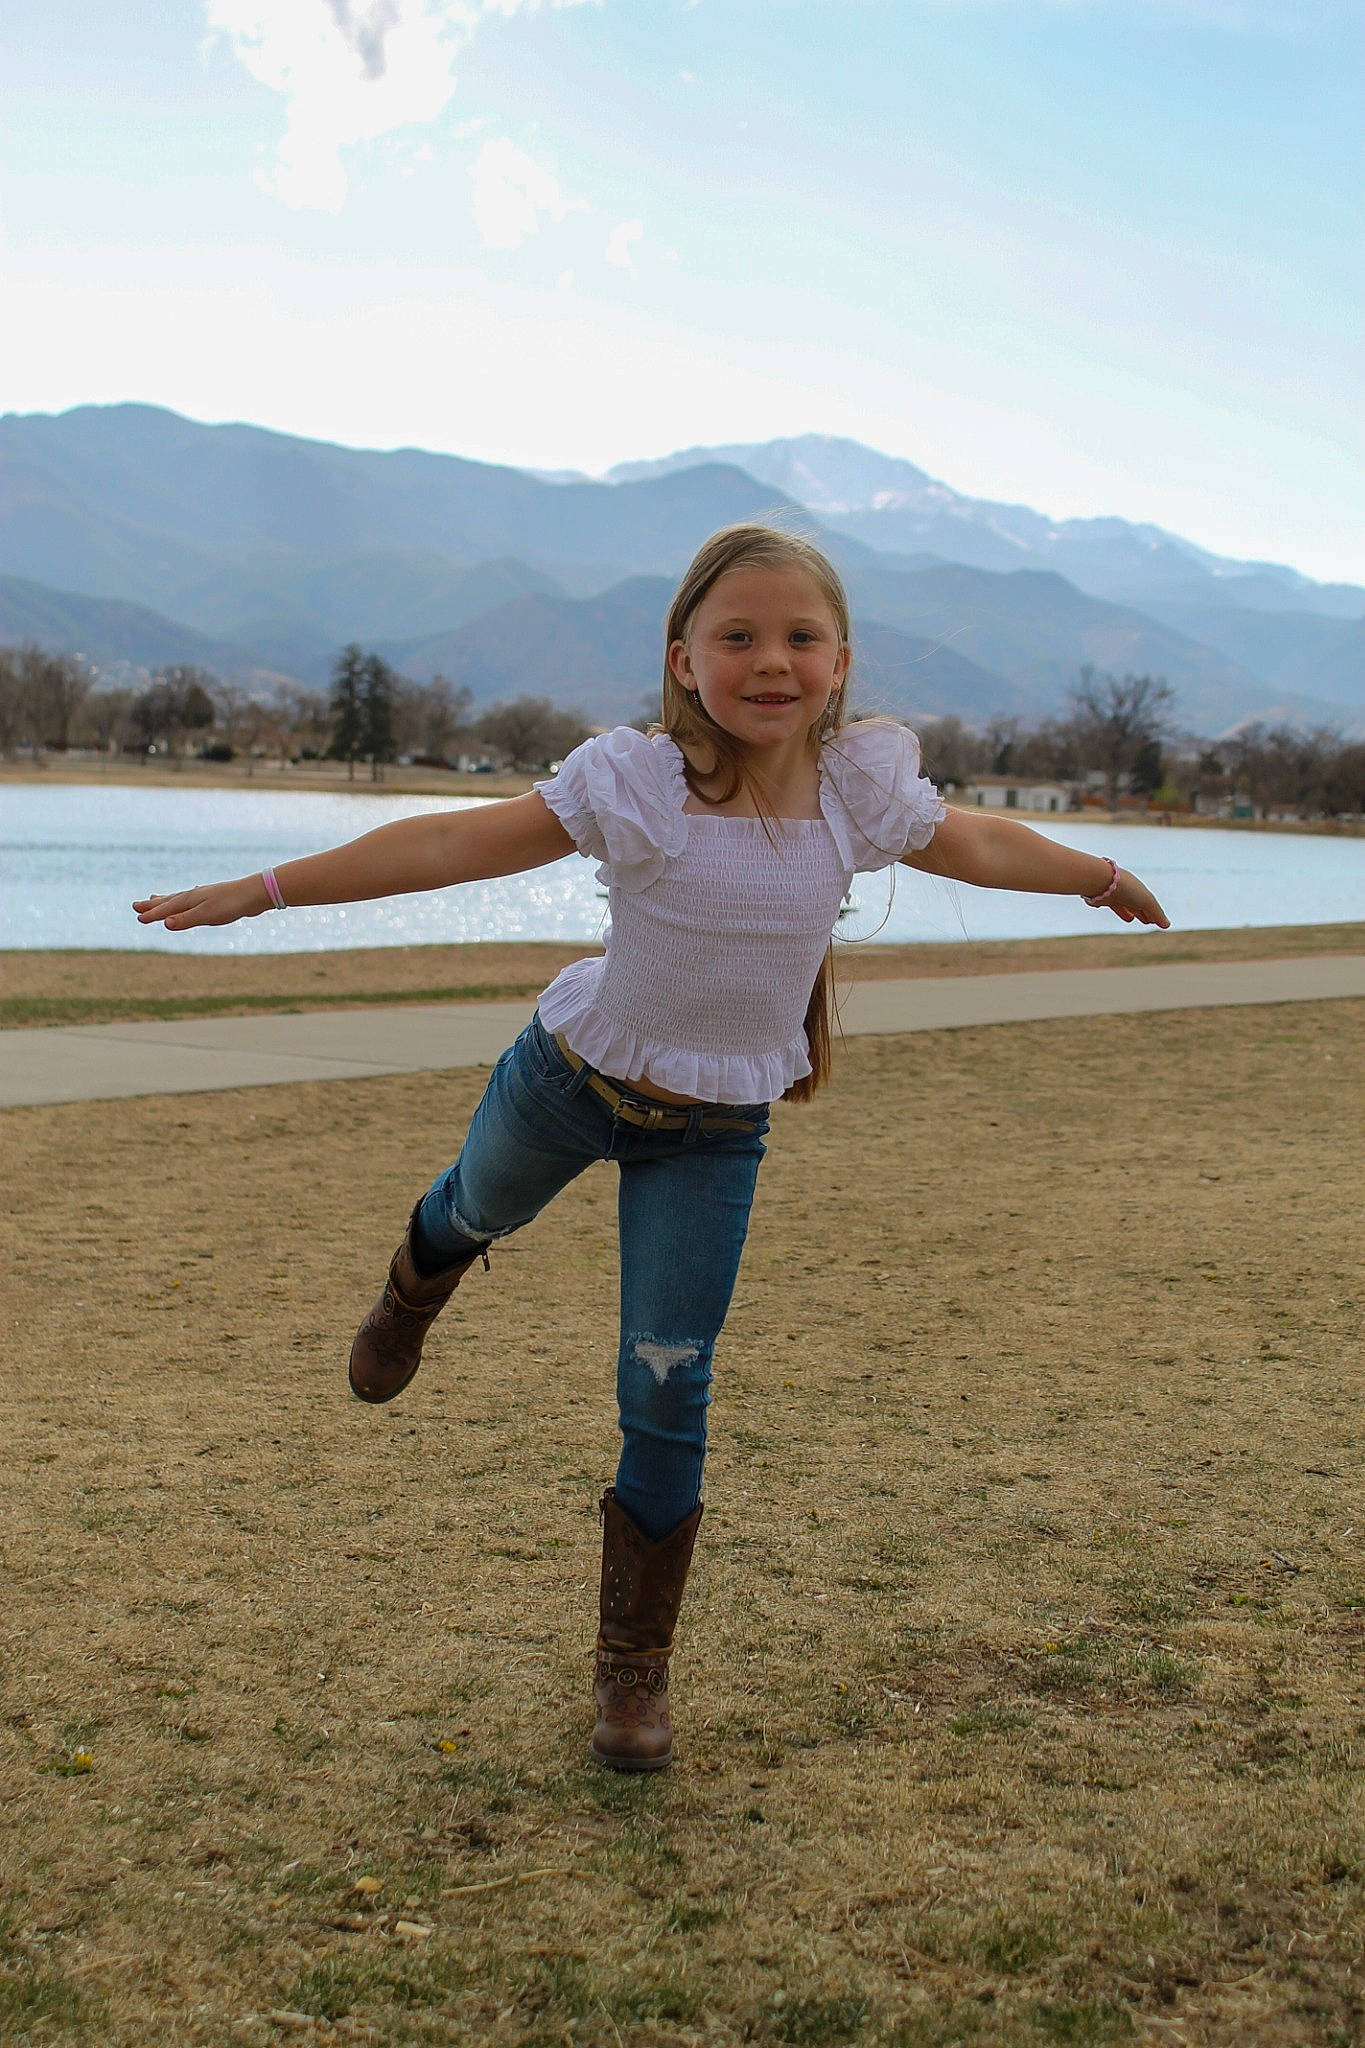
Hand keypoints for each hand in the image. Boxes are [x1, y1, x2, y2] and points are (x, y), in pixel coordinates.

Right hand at [133, 876, 269, 930]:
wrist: (256, 894)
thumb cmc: (232, 904)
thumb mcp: (207, 915)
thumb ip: (186, 919)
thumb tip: (165, 923)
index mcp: (190, 899)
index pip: (167, 909)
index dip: (152, 914)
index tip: (137, 918)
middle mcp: (194, 895)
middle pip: (169, 900)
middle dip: (153, 905)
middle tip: (136, 906)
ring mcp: (204, 896)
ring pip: (179, 899)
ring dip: (165, 900)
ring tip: (154, 898)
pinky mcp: (214, 900)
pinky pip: (191, 901)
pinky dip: (182, 901)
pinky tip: (188, 899)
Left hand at [1108, 870, 1168, 927]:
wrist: (1101, 881)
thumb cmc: (1127, 889)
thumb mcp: (1146, 902)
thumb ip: (1156, 913)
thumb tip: (1167, 926)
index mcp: (1138, 887)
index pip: (1148, 901)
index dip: (1152, 912)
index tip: (1155, 921)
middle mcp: (1126, 889)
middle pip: (1136, 902)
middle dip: (1142, 911)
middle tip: (1147, 921)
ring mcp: (1114, 893)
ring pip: (1123, 904)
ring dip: (1128, 911)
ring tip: (1130, 919)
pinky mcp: (1102, 897)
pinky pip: (1110, 904)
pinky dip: (1116, 909)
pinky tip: (1111, 910)